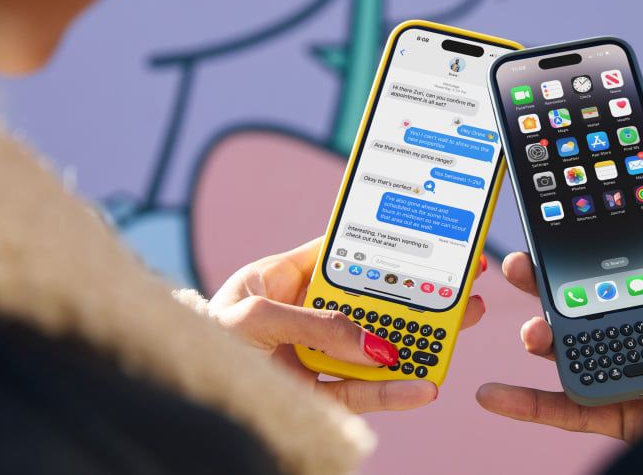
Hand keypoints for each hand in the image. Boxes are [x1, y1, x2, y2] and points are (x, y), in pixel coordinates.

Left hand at [208, 237, 486, 412]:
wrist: (179, 397)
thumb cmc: (203, 340)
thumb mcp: (251, 318)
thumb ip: (314, 324)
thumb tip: (372, 342)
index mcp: (287, 277)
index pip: (346, 255)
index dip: (388, 249)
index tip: (428, 245)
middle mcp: (306, 314)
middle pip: (374, 303)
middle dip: (419, 298)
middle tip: (463, 289)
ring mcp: (314, 355)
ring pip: (376, 348)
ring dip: (418, 343)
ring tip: (455, 336)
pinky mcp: (317, 395)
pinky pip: (362, 393)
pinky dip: (394, 392)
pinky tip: (421, 387)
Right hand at [476, 192, 642, 440]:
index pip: (622, 270)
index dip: (587, 252)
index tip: (554, 227)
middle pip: (585, 306)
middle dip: (546, 286)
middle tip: (519, 266)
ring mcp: (637, 375)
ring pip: (572, 353)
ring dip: (538, 338)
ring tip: (527, 328)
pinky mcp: (627, 416)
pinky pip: (570, 411)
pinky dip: (528, 405)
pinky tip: (493, 394)